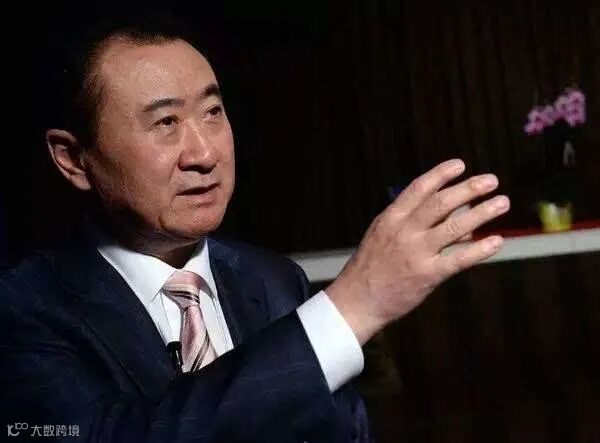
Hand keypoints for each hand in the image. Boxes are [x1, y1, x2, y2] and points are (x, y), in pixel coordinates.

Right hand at [326, 159, 508, 344]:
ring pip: (454, 227)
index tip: (460, 165)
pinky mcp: (426, 275)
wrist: (356, 301)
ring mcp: (415, 253)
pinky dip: (479, 250)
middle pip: (441, 204)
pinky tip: (497, 242)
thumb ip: (408, 222)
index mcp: (390, 219)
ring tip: (502, 203)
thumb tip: (447, 212)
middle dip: (469, 189)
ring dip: (482, 213)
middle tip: (491, 181)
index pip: (419, 189)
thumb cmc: (370, 268)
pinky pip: (458, 259)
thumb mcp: (382, 236)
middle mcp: (404, 232)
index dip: (441, 174)